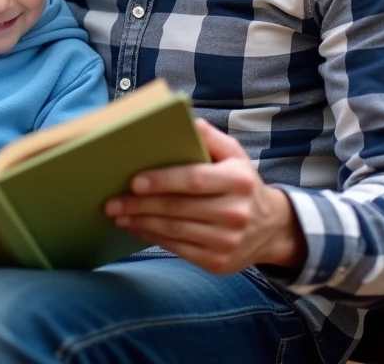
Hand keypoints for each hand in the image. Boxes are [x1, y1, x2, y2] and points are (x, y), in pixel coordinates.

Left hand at [104, 119, 306, 275]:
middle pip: (178, 208)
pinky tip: (136, 228)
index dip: (162, 181)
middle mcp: (235, 212)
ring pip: (174, 231)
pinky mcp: (218, 262)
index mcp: (238, 180)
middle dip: (140, 205)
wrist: (271, 227)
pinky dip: (153, 238)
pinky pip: (178, 249)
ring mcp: (228, 241)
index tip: (134, 181)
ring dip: (141, 222)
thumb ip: (211, 138)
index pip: (194, 180)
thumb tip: (186, 120)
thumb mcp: (235, 155)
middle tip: (112, 201)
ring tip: (118, 214)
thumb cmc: (242, 183)